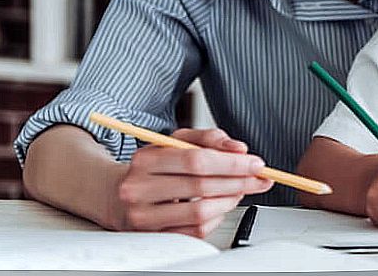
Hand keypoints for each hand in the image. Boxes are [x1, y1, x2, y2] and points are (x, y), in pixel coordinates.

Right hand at [116, 128, 272, 237]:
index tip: (256, 163)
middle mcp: (138, 189)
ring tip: (239, 190)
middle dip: (238, 181)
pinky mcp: (153, 238)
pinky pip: (196, 232)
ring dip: (229, 201)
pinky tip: (220, 205)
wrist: (118, 194)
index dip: (231, 163)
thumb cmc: (155, 166)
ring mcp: (143, 218)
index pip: (196, 160)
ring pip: (200, 213)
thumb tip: (238, 149)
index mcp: (145, 159)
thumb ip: (210, 139)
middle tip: (259, 178)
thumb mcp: (177, 141)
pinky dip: (216, 218)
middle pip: (200, 186)